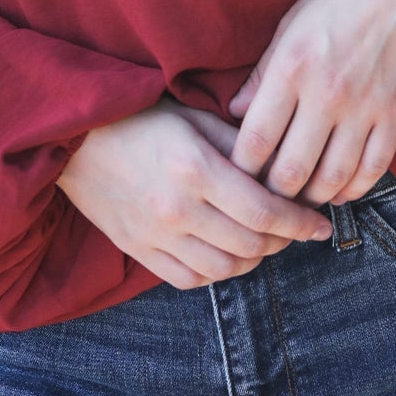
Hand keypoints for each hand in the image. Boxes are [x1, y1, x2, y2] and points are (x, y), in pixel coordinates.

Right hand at [55, 94, 334, 288]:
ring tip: (266, 241)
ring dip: (254, 259)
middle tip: (296, 229)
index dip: (299, 222)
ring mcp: (156, 235)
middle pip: (250, 244)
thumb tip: (282, 163)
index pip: (263, 211)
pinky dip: (218, 273)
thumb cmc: (139, 118)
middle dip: (283, 240)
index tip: (321, 224)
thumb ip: (238, 142)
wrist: (74, 139)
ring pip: (225, 268)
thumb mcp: (193, 116)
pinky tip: (227, 254)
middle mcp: (177, 209)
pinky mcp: (139, 250)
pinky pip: (190, 279)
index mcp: (195, 169)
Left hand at [225, 0, 395, 207]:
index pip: (255, 139)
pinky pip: (372, 169)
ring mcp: (365, 107)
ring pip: (331, 179)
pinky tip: (339, 190)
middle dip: (272, 194)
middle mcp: (326, 93)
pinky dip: (352, 188)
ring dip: (312, 197)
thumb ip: (263, 72)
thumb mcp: (291, 21)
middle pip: (290, 171)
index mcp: (292, 66)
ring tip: (299, 198)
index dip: (241, 169)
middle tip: (265, 198)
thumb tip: (236, 112)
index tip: (235, 178)